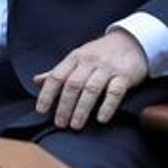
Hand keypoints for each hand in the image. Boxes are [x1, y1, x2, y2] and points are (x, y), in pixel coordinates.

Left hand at [33, 30, 147, 129]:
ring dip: (82, 109)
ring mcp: (107, 68)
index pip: (56, 76)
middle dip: (64, 106)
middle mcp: (89, 62)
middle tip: (60, 123)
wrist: (131, 42)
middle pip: (73, 85)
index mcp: (74, 58)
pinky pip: (115, 92)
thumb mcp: (77, 59)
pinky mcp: (124, 76)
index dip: (47, 93)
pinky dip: (107, 106)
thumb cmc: (99, 54)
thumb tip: (36, 81)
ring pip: (91, 89)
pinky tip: (101, 119)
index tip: (41, 110)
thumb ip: (59, 71)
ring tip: (75, 125)